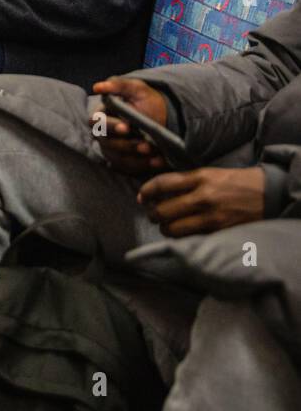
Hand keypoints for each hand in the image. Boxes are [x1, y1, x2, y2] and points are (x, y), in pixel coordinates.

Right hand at [92, 77, 168, 174]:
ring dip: (136, 157)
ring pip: (118, 157)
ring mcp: (113, 150)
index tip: (127, 127)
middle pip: (108, 143)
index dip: (110, 126)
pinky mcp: (123, 161)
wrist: (164, 117)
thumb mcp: (137, 88)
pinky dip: (144, 165)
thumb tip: (98, 87)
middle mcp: (104, 135)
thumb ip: (118, 85)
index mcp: (102, 116)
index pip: (98, 123)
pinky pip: (129, 167)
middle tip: (146, 146)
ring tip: (154, 153)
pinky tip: (158, 161)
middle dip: (127, 145)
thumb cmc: (146, 101)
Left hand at [137, 166, 265, 236]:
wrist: (269, 193)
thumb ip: (187, 181)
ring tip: (166, 225)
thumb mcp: (211, 173)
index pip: (162, 184)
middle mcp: (203, 196)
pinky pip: (190, 237)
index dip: (146, 191)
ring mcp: (211, 215)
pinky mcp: (218, 230)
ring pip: (173, 228)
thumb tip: (160, 191)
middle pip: (162, 210)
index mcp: (200, 177)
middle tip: (153, 214)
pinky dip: (181, 236)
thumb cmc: (237, 182)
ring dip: (165, 228)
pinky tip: (182, 232)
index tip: (141, 197)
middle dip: (152, 214)